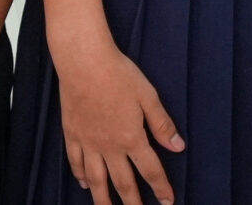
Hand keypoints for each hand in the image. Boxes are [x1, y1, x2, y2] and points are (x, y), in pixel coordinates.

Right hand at [56, 40, 183, 204]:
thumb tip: (179, 147)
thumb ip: (162, 124)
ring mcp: (88, 141)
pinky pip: (75, 161)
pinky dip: (80, 175)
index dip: (161, 189)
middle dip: (133, 204)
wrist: (83, 60)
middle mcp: (110, 146)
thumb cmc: (117, 74)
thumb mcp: (148, 96)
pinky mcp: (72, 132)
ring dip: (104, 200)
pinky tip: (85, 184)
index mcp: (132, 138)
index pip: (151, 171)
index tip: (168, 202)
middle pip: (123, 183)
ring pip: (97, 179)